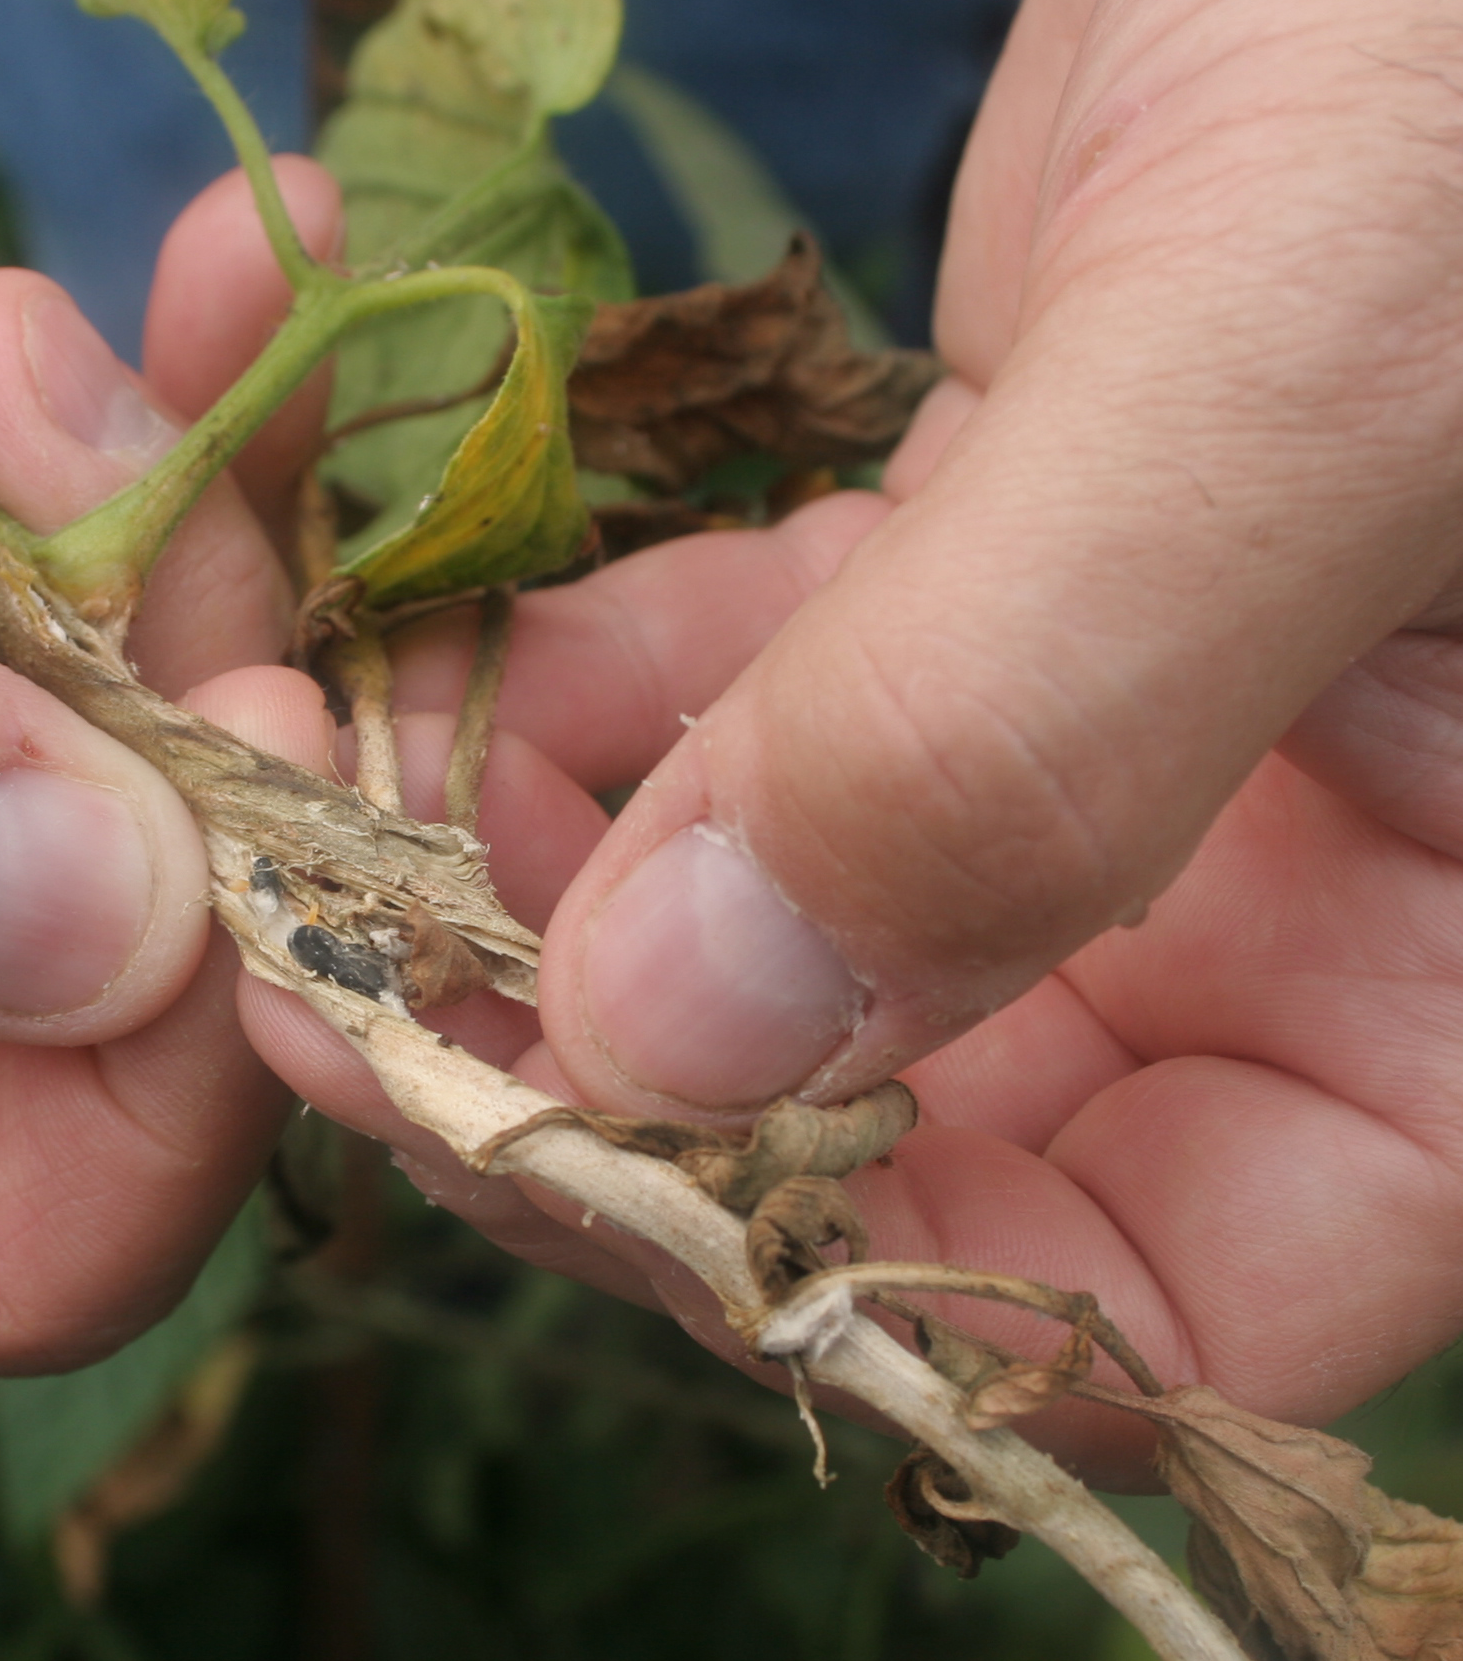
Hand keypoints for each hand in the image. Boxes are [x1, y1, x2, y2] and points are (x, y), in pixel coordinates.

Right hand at [0, 0, 342, 1368]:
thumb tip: (117, 932)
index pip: (14, 1246)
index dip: (191, 1067)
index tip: (238, 748)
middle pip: (177, 991)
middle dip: (211, 720)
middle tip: (120, 478)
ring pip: (217, 763)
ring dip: (177, 527)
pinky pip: (204, 585)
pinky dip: (219, 420)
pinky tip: (210, 267)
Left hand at [223, 0, 1462, 1472]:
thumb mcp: (1304, 353)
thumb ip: (1006, 730)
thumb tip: (668, 1049)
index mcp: (1457, 984)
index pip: (1128, 1306)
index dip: (809, 1277)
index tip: (513, 1127)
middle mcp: (1289, 907)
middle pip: (887, 1133)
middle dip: (584, 1049)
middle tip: (313, 934)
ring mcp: (1120, 740)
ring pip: (766, 920)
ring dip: (523, 858)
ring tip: (320, 726)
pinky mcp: (979, 582)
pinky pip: (732, 719)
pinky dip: (573, 689)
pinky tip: (452, 610)